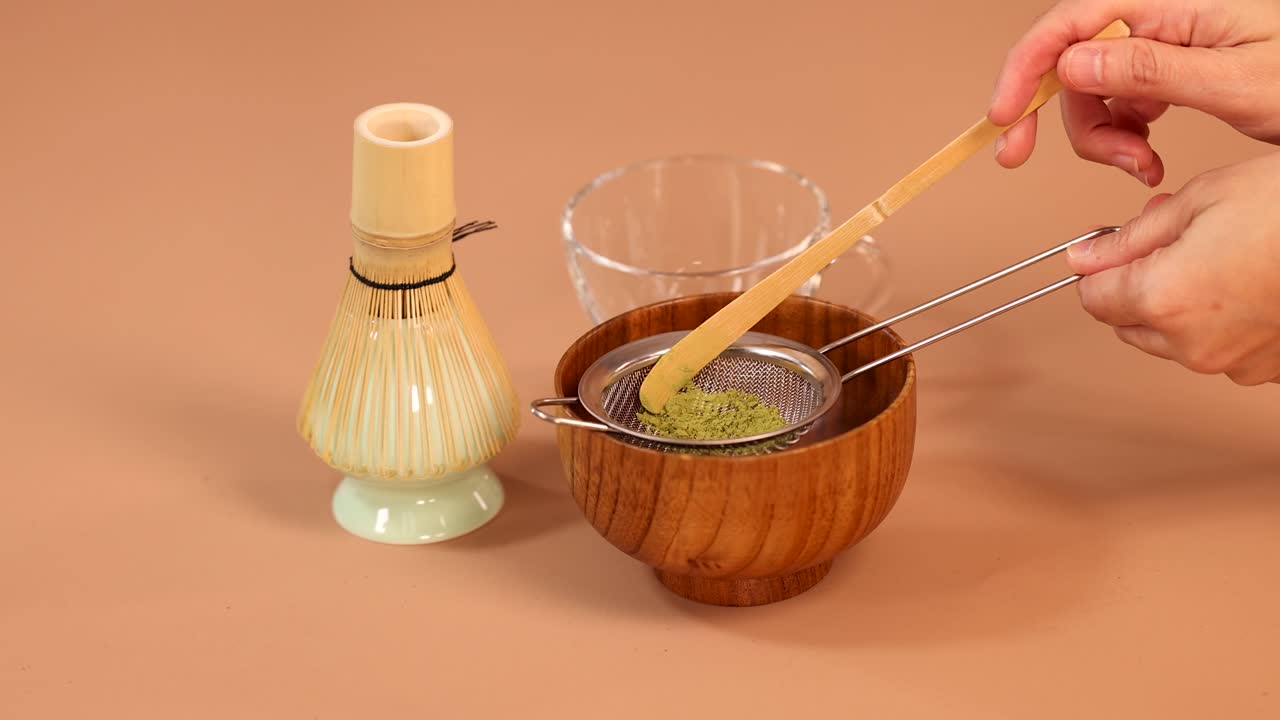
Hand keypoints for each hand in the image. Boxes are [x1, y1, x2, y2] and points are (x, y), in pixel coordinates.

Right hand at [988, 0, 1279, 185]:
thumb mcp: (1238, 82)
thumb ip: (1153, 70)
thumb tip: (1075, 65)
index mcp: (1174, 5)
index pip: (1071, 23)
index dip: (1025, 68)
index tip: (1003, 116)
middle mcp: (1162, 18)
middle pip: (1073, 61)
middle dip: (1061, 117)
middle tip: (1033, 156)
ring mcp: (1165, 43)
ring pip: (1092, 89)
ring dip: (1102, 138)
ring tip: (1141, 165)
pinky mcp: (1169, 68)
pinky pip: (1119, 101)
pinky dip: (1122, 136)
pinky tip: (1148, 153)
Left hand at [1066, 152, 1279, 384]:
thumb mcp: (1201, 199)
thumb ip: (1131, 237)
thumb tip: (1083, 257)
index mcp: (1164, 299)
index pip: (1093, 298)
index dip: (1100, 268)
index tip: (1116, 247)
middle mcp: (1192, 344)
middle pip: (1127, 324)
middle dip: (1138, 285)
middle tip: (1178, 241)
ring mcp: (1233, 363)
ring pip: (1173, 340)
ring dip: (1180, 306)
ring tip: (1224, 257)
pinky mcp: (1268, 371)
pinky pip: (1221, 349)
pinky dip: (1224, 322)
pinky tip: (1253, 283)